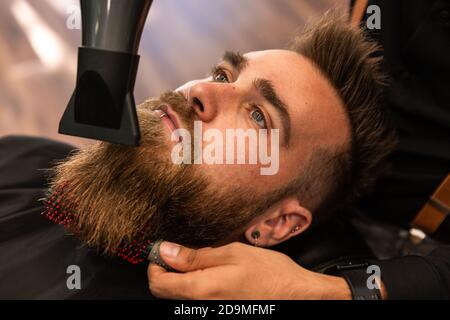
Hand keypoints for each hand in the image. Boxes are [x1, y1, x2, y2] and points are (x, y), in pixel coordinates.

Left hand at [147, 241, 352, 299]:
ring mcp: (209, 312)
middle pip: (165, 293)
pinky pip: (194, 302)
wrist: (294, 295)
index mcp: (201, 290)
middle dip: (167, 272)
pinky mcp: (217, 312)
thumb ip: (195, 256)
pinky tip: (210, 276)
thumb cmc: (269, 273)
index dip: (155, 264)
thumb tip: (166, 252)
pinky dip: (194, 287)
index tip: (164, 251)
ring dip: (181, 280)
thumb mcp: (231, 254)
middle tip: (181, 254)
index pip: (158, 283)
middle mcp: (200, 308)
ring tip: (200, 264)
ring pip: (178, 298)